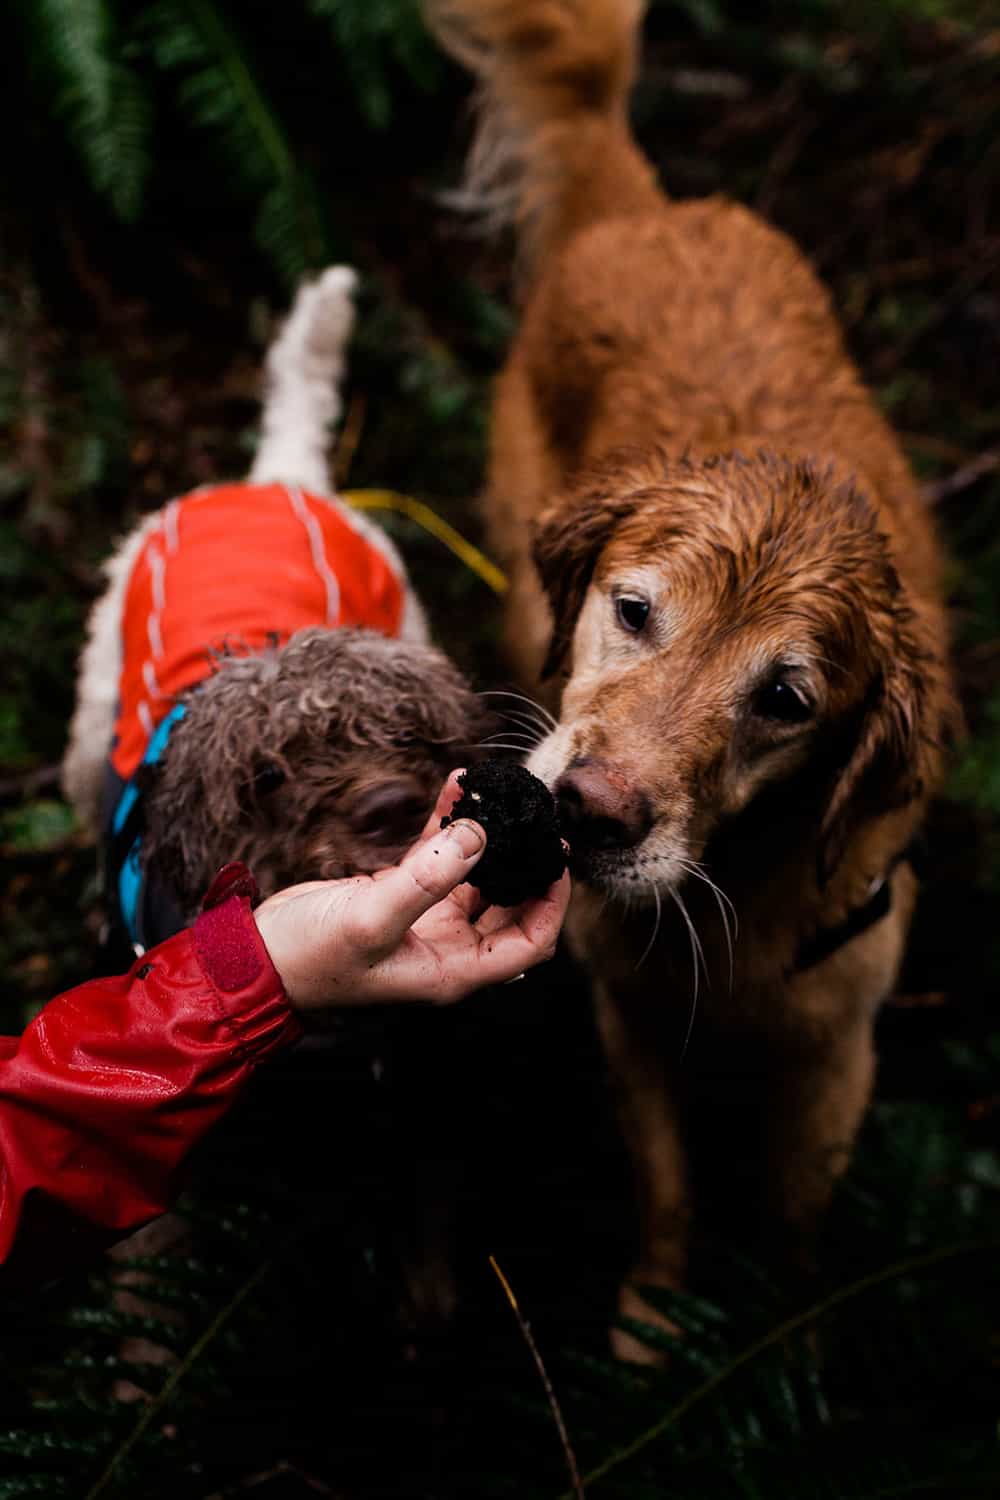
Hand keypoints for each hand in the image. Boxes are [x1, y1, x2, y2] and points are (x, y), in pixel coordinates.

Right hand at [253, 772, 569, 1010]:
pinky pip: (437, 853)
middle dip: (526, 862)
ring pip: (475, 872)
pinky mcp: (398, 892)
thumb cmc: (312, 959)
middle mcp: (447, 946)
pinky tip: (458, 784)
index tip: (557, 857)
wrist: (257, 959)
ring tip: (501, 791)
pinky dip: (449, 822)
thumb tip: (479, 834)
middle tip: (538, 818)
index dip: (552, 901)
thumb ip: (427, 878)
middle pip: (511, 905)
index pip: (530, 941)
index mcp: (453, 969)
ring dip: (488, 835)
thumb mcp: (372, 919)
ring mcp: (424, 920)